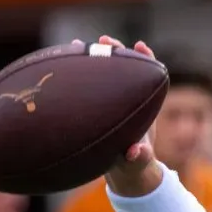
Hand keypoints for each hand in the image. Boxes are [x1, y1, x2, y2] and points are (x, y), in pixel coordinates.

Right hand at [75, 36, 163, 195]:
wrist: (126, 172)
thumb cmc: (134, 164)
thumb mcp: (137, 162)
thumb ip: (138, 157)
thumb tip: (134, 152)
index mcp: (144, 108)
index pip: (149, 77)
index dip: (146, 59)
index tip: (139, 45)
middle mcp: (130, 101)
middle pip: (126, 69)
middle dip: (116, 52)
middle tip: (104, 39)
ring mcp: (113, 103)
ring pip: (106, 75)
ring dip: (95, 59)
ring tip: (78, 44)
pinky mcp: (98, 109)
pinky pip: (88, 89)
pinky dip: (78, 76)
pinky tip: (62, 65)